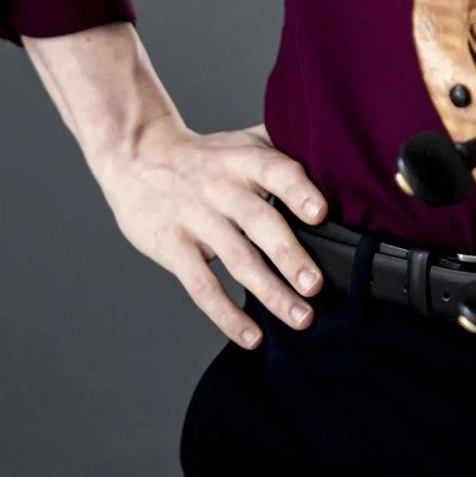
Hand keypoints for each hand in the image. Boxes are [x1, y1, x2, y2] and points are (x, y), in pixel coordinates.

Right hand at [21, 20, 327, 348]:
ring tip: (300, 317)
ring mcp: (195, 218)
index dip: (298, 191)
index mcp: (243, 160)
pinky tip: (251, 336)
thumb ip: (283, 147)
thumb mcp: (241, 140)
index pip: (275, 170)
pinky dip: (225, 314)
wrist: (136, 156)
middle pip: (259, 222)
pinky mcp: (172, 246)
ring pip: (236, 259)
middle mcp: (221, 188)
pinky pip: (201, 285)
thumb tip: (340, 156)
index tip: (321, 213)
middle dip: (290, 255)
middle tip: (316, 285)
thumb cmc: (203, 156)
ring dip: (270, 292)